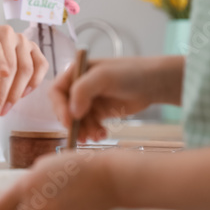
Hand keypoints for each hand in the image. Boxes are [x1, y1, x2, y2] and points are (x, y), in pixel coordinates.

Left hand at [0, 25, 48, 118]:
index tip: (3, 76)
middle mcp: (7, 33)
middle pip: (12, 64)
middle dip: (4, 92)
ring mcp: (23, 40)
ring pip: (27, 68)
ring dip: (17, 93)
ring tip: (5, 109)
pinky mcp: (33, 49)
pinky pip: (41, 65)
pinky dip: (34, 82)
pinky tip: (22, 95)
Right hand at [50, 56, 177, 142]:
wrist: (153, 82)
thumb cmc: (129, 73)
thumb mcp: (104, 77)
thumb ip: (83, 89)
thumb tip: (72, 112)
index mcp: (75, 73)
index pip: (57, 92)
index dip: (59, 107)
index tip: (68, 122)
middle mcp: (79, 87)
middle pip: (65, 109)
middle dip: (73, 123)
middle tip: (82, 135)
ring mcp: (89, 100)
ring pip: (78, 121)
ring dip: (84, 131)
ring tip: (96, 136)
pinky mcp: (99, 112)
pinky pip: (89, 125)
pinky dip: (93, 132)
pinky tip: (103, 135)